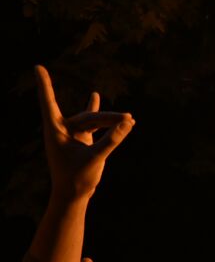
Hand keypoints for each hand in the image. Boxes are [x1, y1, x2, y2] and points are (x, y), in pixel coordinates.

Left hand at [37, 65, 134, 203]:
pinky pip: (91, 122)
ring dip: (110, 120)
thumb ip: (111, 139)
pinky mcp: (81, 138)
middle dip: (109, 118)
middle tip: (130, 120)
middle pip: (88, 116)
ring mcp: (72, 133)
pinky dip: (95, 110)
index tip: (38, 67)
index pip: (49, 102)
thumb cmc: (78, 178)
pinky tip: (94, 95)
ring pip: (94, 121)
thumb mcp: (96, 158)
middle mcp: (62, 129)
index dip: (45, 84)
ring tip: (130, 119)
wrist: (74, 194)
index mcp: (55, 131)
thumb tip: (127, 123)